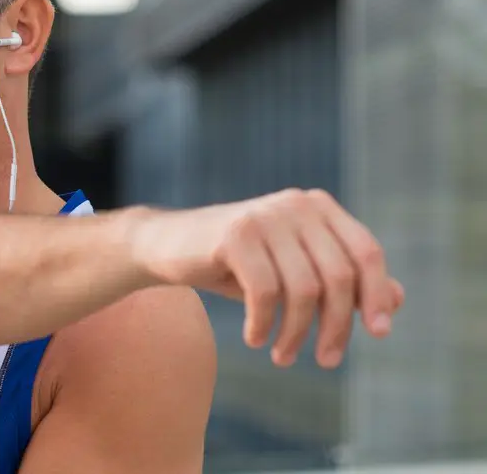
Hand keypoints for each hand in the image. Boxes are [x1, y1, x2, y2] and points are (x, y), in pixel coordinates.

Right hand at [130, 188, 404, 368]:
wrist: (168, 245)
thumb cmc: (238, 262)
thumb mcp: (293, 271)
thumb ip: (342, 280)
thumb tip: (398, 300)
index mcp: (317, 207)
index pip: (366, 251)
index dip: (377, 294)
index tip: (377, 333)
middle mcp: (295, 205)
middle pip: (338, 275)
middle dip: (335, 326)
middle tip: (325, 360)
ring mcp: (265, 216)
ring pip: (303, 290)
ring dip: (295, 334)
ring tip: (283, 356)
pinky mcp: (235, 234)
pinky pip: (265, 292)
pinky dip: (263, 324)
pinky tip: (254, 337)